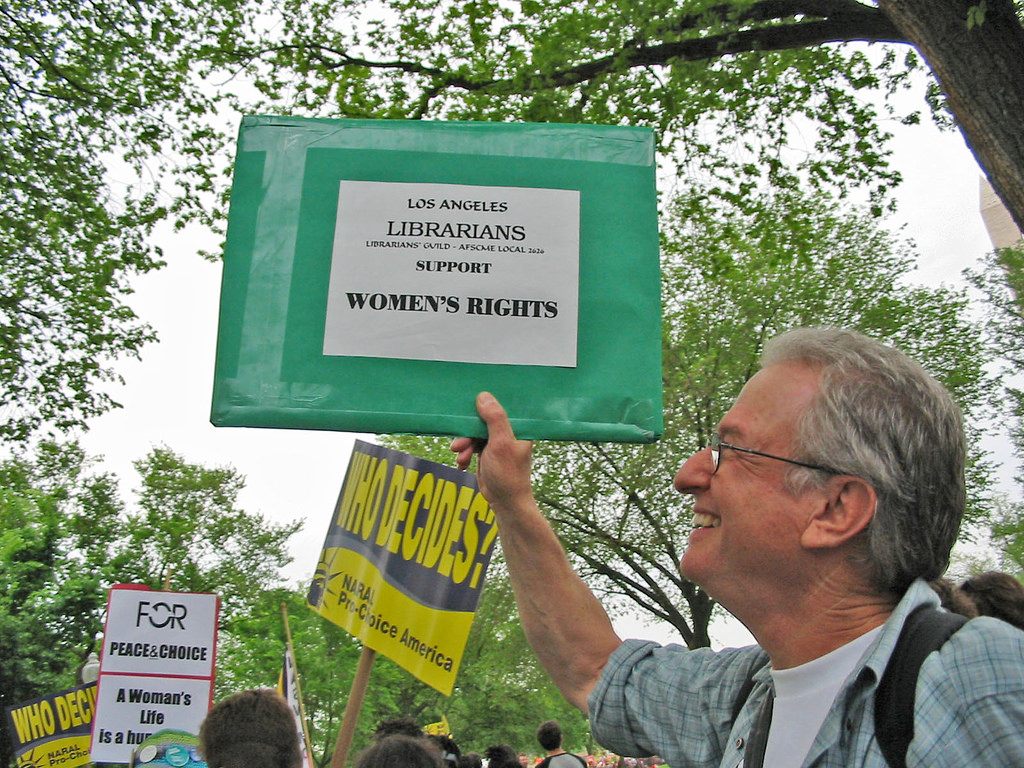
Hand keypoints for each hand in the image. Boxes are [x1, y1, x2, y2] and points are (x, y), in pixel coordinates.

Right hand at [450, 392, 533, 510]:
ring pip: (474, 434)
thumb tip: (483, 396)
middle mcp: (508, 432)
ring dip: (465, 444)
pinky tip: (462, 463)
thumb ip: (494, 419)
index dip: (484, 403)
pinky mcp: (487, 453)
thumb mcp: (500, 443)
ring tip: (461, 457)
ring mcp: (497, 443)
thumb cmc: (508, 474)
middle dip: (468, 432)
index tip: (467, 402)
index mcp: (518, 426)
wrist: (505, 502)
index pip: (500, 406)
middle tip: (458, 444)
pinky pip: (472, 446)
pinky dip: (465, 454)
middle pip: (482, 420)